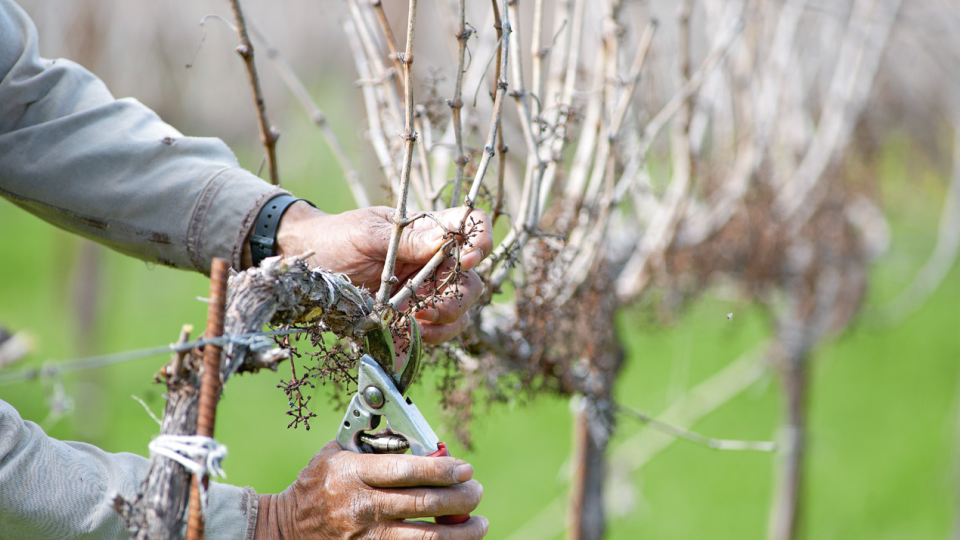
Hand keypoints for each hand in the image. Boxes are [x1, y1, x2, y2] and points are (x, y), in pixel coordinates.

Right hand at [254, 441, 487, 539]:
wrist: (285, 528)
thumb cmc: (317, 483)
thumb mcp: (335, 453)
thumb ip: (372, 442)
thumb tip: (417, 434)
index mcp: (354, 473)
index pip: (406, 470)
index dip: (442, 469)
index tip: (465, 468)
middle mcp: (362, 506)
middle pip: (423, 503)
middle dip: (460, 498)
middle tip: (476, 491)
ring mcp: (366, 536)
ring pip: (425, 537)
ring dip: (461, 532)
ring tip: (478, 523)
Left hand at [274, 203, 492, 343]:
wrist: (310, 269)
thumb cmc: (338, 240)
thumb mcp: (368, 234)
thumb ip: (407, 239)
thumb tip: (446, 239)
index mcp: (427, 231)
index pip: (470, 226)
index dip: (480, 239)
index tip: (468, 258)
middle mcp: (433, 261)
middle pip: (471, 277)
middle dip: (460, 295)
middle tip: (432, 307)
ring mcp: (426, 290)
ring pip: (460, 307)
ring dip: (447, 319)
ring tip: (418, 322)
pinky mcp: (414, 315)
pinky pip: (439, 329)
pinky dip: (432, 335)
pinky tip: (413, 332)